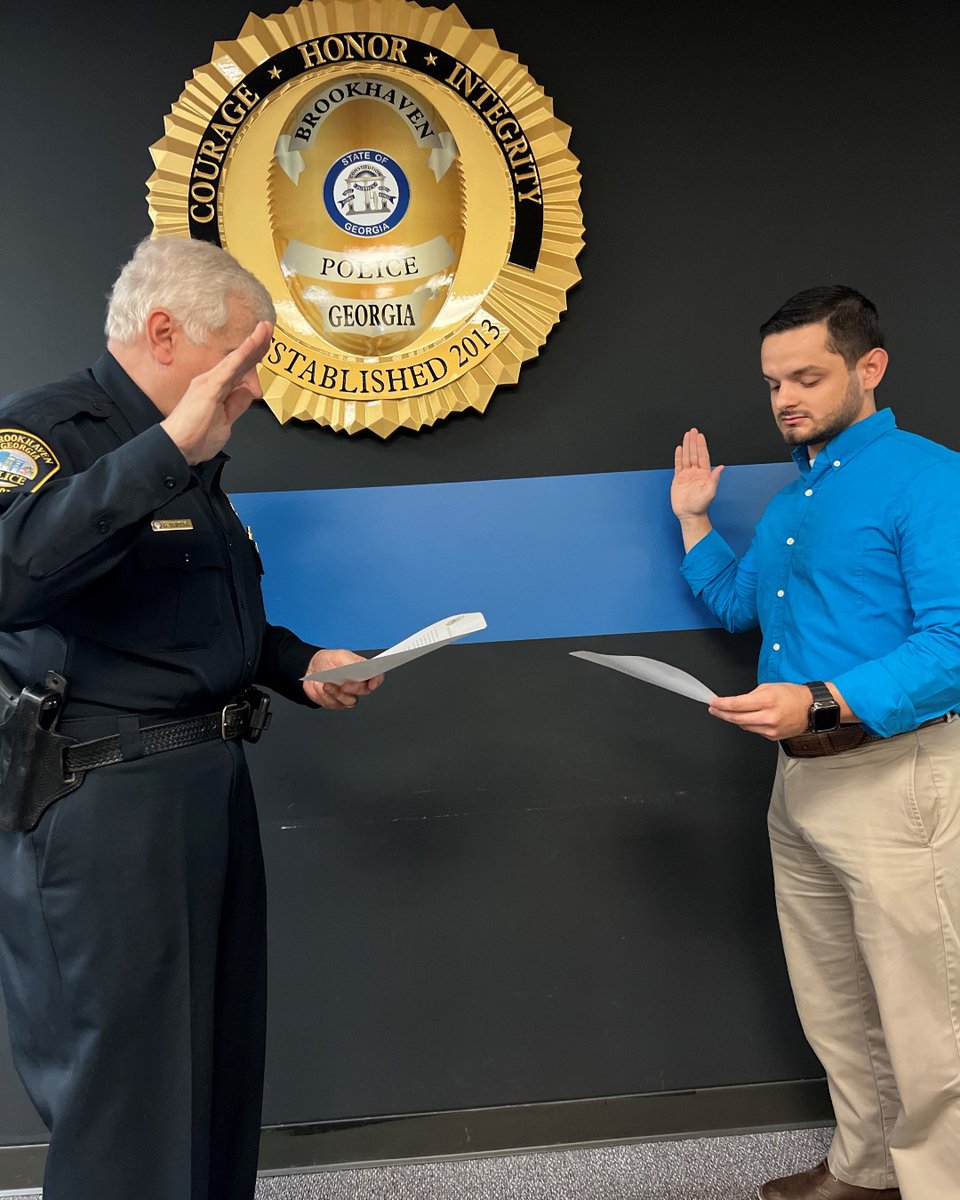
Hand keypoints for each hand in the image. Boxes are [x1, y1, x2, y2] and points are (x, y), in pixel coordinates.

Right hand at [161, 321, 272, 464]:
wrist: (177, 448)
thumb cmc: (194, 438)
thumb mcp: (226, 421)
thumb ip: (237, 404)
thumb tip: (249, 392)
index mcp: (217, 390)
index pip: (240, 371)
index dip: (254, 359)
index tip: (266, 348)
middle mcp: (212, 382)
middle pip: (240, 361)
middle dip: (258, 346)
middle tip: (269, 330)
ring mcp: (210, 382)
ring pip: (236, 359)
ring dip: (253, 343)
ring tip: (265, 329)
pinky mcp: (209, 387)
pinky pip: (230, 367)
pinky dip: (242, 354)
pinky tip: (253, 342)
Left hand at [302, 648, 384, 709]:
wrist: (311, 668)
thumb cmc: (328, 660)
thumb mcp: (341, 656)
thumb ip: (353, 662)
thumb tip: (361, 668)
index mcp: (363, 671)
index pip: (377, 677)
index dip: (377, 680)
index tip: (372, 683)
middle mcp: (358, 685)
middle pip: (365, 691)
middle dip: (354, 688)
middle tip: (344, 684)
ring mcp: (348, 695)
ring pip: (350, 701)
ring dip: (336, 693)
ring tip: (326, 685)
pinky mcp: (336, 703)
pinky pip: (334, 704)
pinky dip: (325, 696)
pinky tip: (320, 688)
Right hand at [671, 428, 723, 518]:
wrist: (689, 515)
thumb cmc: (700, 506)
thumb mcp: (710, 493)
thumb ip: (714, 479)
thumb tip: (721, 467)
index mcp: (704, 474)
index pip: (703, 456)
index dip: (701, 446)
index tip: (700, 436)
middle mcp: (696, 473)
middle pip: (694, 454)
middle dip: (693, 442)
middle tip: (693, 431)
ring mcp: (687, 475)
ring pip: (687, 457)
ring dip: (687, 446)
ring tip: (686, 436)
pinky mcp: (678, 479)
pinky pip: (678, 465)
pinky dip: (678, 456)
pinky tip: (679, 448)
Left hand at [708, 683, 812, 739]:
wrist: (811, 708)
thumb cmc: (792, 695)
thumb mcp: (769, 687)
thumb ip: (750, 695)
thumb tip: (735, 703)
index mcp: (767, 700)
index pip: (737, 704)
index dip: (721, 704)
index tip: (713, 702)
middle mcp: (768, 716)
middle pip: (736, 718)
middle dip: (721, 713)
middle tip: (713, 709)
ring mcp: (770, 729)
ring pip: (743, 725)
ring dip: (733, 719)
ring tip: (728, 712)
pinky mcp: (772, 736)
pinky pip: (753, 730)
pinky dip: (747, 724)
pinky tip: (748, 718)